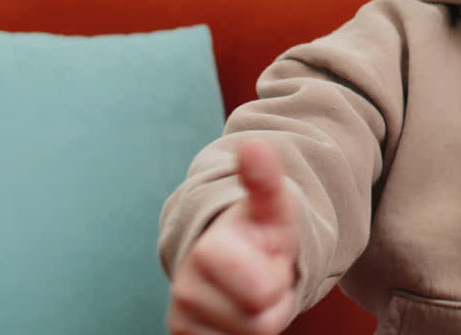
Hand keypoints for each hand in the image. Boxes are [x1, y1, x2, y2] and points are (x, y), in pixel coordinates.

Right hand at [168, 139, 299, 334]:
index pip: (264, 292)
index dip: (278, 276)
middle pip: (260, 321)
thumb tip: (255, 144)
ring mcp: (182, 315)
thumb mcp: (272, 205)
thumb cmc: (259, 229)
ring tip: (251, 289)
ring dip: (260, 316)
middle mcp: (185, 286)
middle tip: (262, 273)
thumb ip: (265, 178)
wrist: (235, 255)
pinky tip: (237, 309)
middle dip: (272, 300)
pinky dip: (244, 334)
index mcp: (209, 250)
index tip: (266, 254)